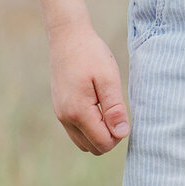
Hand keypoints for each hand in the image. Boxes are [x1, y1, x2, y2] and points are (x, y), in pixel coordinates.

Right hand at [49, 21, 129, 155]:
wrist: (67, 37)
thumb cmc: (91, 55)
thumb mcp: (108, 79)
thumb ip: (114, 108)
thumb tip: (122, 134)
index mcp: (79, 112)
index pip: (102, 143)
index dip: (118, 136)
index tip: (123, 114)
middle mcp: (66, 118)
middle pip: (92, 148)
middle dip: (109, 137)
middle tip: (118, 112)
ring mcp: (61, 115)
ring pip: (83, 142)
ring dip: (99, 133)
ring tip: (109, 109)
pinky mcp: (60, 109)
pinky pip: (76, 131)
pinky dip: (90, 127)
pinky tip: (99, 107)